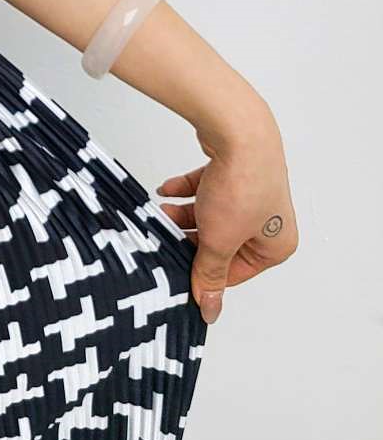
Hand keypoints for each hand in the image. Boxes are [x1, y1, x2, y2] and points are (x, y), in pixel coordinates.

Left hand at [156, 105, 297, 324]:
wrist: (237, 130)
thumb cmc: (241, 187)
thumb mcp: (219, 240)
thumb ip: (209, 273)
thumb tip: (209, 308)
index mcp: (277, 244)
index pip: (236, 272)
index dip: (205, 272)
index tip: (179, 273)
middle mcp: (269, 219)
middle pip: (222, 240)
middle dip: (191, 238)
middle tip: (165, 240)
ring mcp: (252, 191)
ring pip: (211, 213)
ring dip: (184, 215)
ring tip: (161, 214)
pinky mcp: (233, 168)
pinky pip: (205, 187)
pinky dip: (185, 190)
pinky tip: (165, 191)